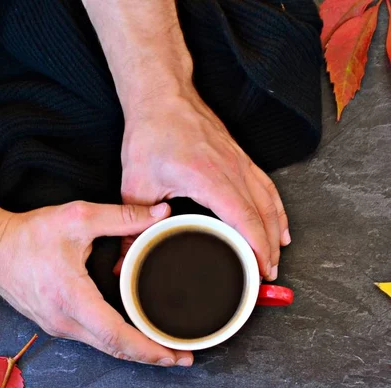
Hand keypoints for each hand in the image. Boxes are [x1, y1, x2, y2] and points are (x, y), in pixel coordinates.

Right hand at [0, 201, 192, 366]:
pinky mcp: (59, 325)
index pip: (115, 335)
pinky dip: (120, 343)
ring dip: (137, 352)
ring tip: (167, 350)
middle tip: (184, 358)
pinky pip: (95, 340)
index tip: (174, 355)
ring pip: (106, 349)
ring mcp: (60, 327)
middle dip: (152, 357)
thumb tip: (160, 214)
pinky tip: (137, 337)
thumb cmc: (30, 235)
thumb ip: (122, 217)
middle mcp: (66, 321)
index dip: (148, 349)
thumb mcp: (78, 218)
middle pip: (116, 350)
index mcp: (72, 297)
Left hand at [117, 90, 290, 279]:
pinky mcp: (240, 157)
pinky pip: (267, 186)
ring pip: (269, 201)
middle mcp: (232, 169)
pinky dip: (277, 208)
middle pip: (263, 215)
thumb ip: (134, 225)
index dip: (257, 247)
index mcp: (209, 178)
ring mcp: (240, 162)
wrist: (162, 94)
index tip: (261, 270)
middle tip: (268, 275)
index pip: (244, 219)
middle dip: (269, 248)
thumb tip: (126, 259)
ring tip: (277, 256)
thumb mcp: (136, 183)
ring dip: (277, 230)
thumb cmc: (151, 133)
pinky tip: (280, 224)